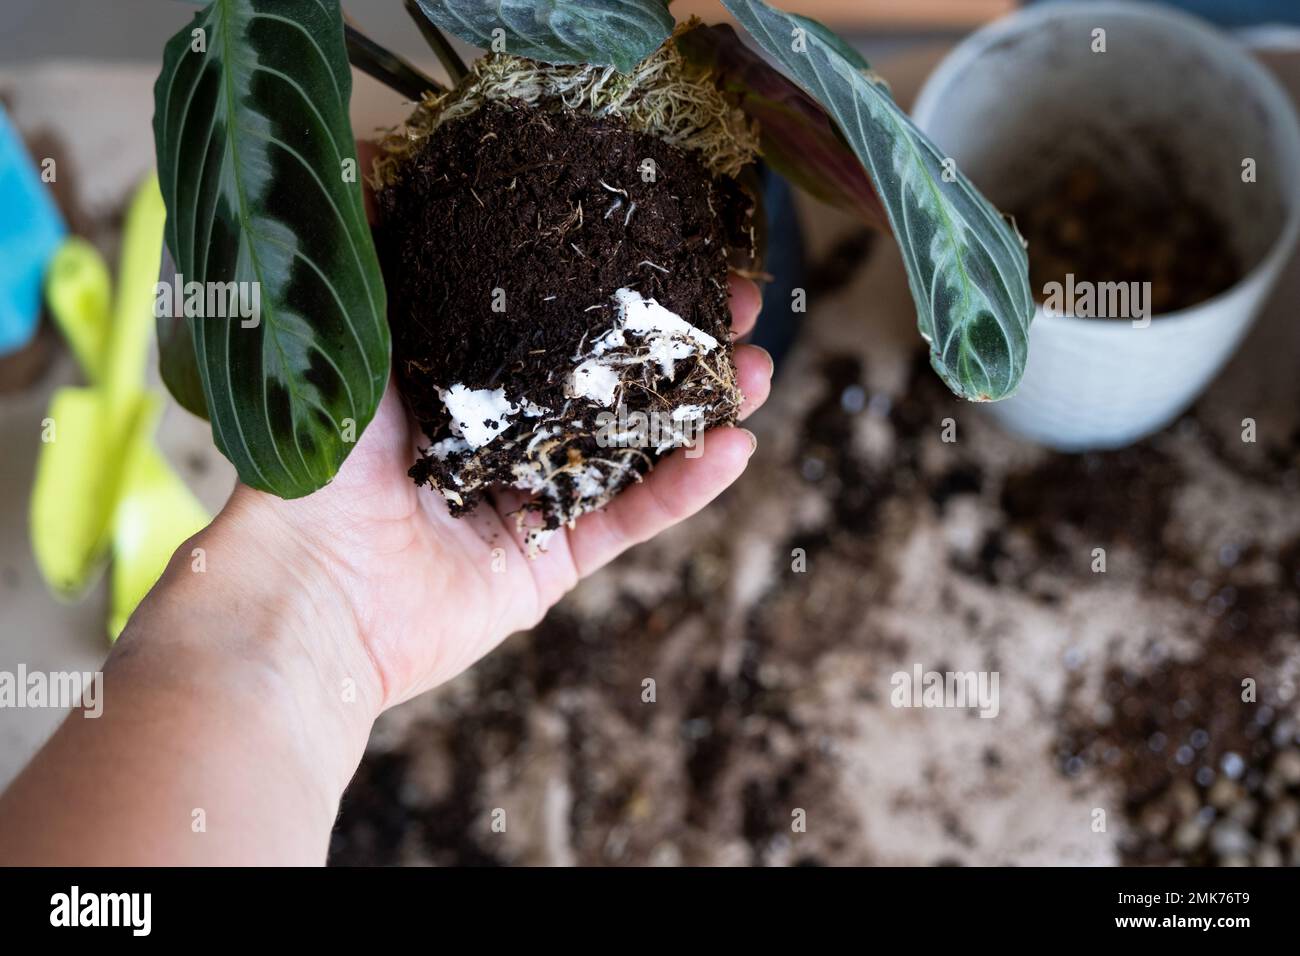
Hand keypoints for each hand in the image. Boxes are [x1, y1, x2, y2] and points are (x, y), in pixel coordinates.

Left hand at [215, 276, 770, 710]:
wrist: (307, 586)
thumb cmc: (317, 454)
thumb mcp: (349, 331)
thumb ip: (374, 248)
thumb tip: (375, 146)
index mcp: (458, 382)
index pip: (556, 323)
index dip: (618, 284)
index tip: (674, 241)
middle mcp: (499, 438)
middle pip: (610, 381)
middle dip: (681, 340)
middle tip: (741, 299)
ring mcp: (528, 502)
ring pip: (634, 448)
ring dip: (701, 408)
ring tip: (761, 365)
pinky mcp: (547, 565)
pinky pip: (628, 521)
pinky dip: (684, 487)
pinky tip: (736, 445)